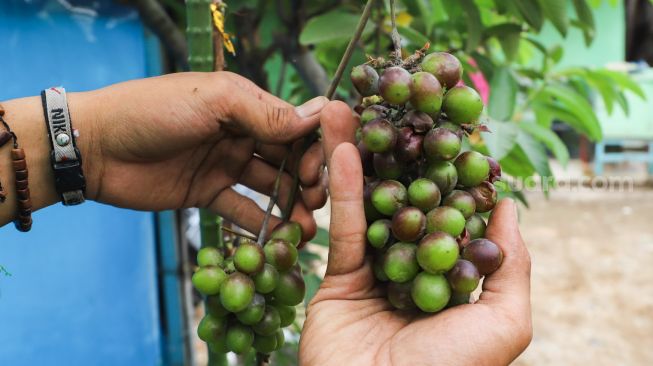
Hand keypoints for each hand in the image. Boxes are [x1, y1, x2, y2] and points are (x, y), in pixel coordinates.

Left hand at [73, 72, 327, 239]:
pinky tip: (281, 239)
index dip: (313, 148)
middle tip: (317, 202)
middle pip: (287, 159)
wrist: (97, 147)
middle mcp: (240, 135)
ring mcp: (224, 165)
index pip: (294, 126)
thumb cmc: (154, 111)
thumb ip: (265, 112)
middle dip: (307, 180)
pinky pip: (242, 210)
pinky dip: (263, 225)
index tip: (320, 172)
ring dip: (291, 206)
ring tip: (306, 230)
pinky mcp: (207, 193)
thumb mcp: (214, 101)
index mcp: (245, 106)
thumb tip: (319, 115)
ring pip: (270, 187)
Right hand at [299, 102, 531, 365]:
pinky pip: (343, 228)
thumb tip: (509, 204)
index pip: (453, 211)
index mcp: (457, 279)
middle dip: (398, 154)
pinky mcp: (338, 279)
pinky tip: (344, 147)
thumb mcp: (504, 323)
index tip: (444, 125)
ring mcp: (376, 273)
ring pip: (371, 207)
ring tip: (351, 110)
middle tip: (393, 107)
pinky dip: (343, 188)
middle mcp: (416, 269)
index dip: (448, 168)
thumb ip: (513, 267)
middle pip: (407, 200)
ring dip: (360, 158)